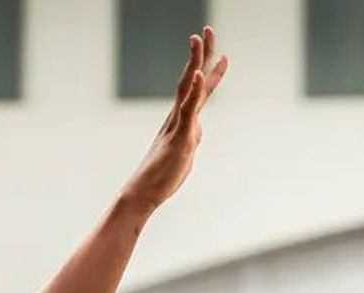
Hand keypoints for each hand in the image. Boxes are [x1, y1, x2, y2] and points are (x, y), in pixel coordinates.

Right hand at [120, 27, 228, 213]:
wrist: (145, 191)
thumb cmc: (163, 174)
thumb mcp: (185, 151)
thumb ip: (192, 136)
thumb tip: (199, 128)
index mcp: (181, 119)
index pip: (197, 88)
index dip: (208, 68)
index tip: (218, 51)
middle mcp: (178, 116)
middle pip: (192, 78)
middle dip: (202, 54)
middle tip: (207, 30)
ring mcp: (178, 125)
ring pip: (188, 88)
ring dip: (195, 62)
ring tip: (199, 39)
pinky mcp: (179, 138)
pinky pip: (187, 111)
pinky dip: (194, 91)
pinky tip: (199, 74)